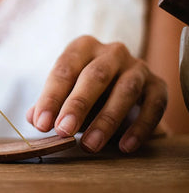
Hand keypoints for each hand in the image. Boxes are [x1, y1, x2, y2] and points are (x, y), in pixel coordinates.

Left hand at [26, 35, 167, 152]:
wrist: (125, 88)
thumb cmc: (87, 90)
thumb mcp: (66, 92)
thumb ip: (50, 104)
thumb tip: (33, 118)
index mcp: (83, 46)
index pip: (64, 69)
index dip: (51, 97)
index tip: (41, 123)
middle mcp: (112, 52)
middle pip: (94, 75)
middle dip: (77, 104)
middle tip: (63, 131)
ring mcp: (137, 66)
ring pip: (125, 90)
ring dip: (106, 120)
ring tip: (90, 145)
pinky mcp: (158, 85)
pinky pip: (153, 105)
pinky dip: (140, 127)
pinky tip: (124, 146)